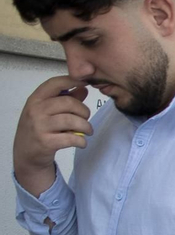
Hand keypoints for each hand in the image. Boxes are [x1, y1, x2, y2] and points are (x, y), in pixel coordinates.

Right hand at [14, 76, 90, 195]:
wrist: (27, 153)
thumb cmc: (40, 128)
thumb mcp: (47, 111)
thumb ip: (66, 99)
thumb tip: (83, 88)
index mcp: (36, 99)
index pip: (55, 83)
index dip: (73, 81)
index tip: (86, 83)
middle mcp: (36, 110)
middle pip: (68, 102)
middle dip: (84, 111)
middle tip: (86, 118)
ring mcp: (40, 126)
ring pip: (72, 120)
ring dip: (86, 126)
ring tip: (87, 131)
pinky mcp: (46, 142)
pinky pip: (72, 138)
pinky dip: (81, 141)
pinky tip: (81, 142)